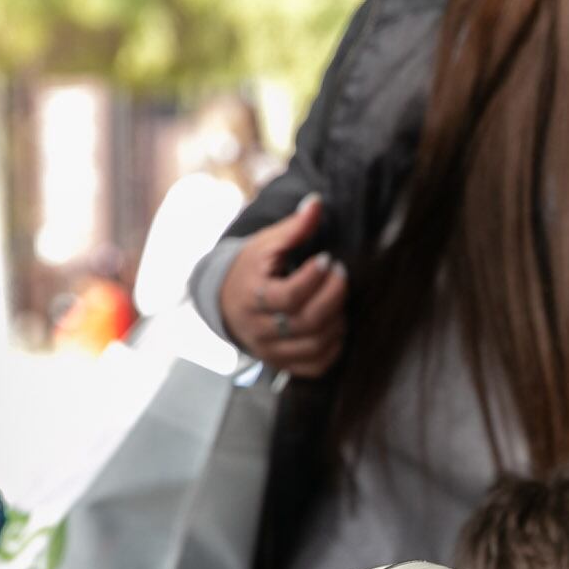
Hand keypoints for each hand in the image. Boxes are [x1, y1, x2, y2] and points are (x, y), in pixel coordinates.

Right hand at [221, 195, 348, 376]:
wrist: (226, 300)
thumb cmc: (252, 268)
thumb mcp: (267, 243)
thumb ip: (294, 226)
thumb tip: (317, 202)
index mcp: (251, 297)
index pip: (288, 296)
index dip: (315, 278)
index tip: (327, 259)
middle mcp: (258, 329)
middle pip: (306, 322)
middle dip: (333, 296)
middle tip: (342, 275)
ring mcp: (270, 352)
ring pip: (314, 346)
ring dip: (337, 321)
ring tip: (338, 297)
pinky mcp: (282, 365)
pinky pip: (316, 366)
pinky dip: (334, 346)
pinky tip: (335, 323)